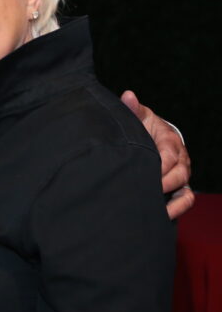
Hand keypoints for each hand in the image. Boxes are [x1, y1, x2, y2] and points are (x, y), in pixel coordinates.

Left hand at [120, 90, 192, 219]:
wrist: (152, 136)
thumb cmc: (143, 126)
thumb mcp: (139, 116)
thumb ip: (133, 108)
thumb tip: (127, 95)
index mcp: (170, 140)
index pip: (169, 156)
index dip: (158, 166)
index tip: (142, 173)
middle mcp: (180, 159)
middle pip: (179, 175)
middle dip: (163, 184)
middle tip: (143, 191)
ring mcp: (181, 175)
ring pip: (184, 190)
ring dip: (171, 201)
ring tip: (153, 209)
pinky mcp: (179, 187)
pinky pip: (185, 201)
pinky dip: (176, 209)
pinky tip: (161, 216)